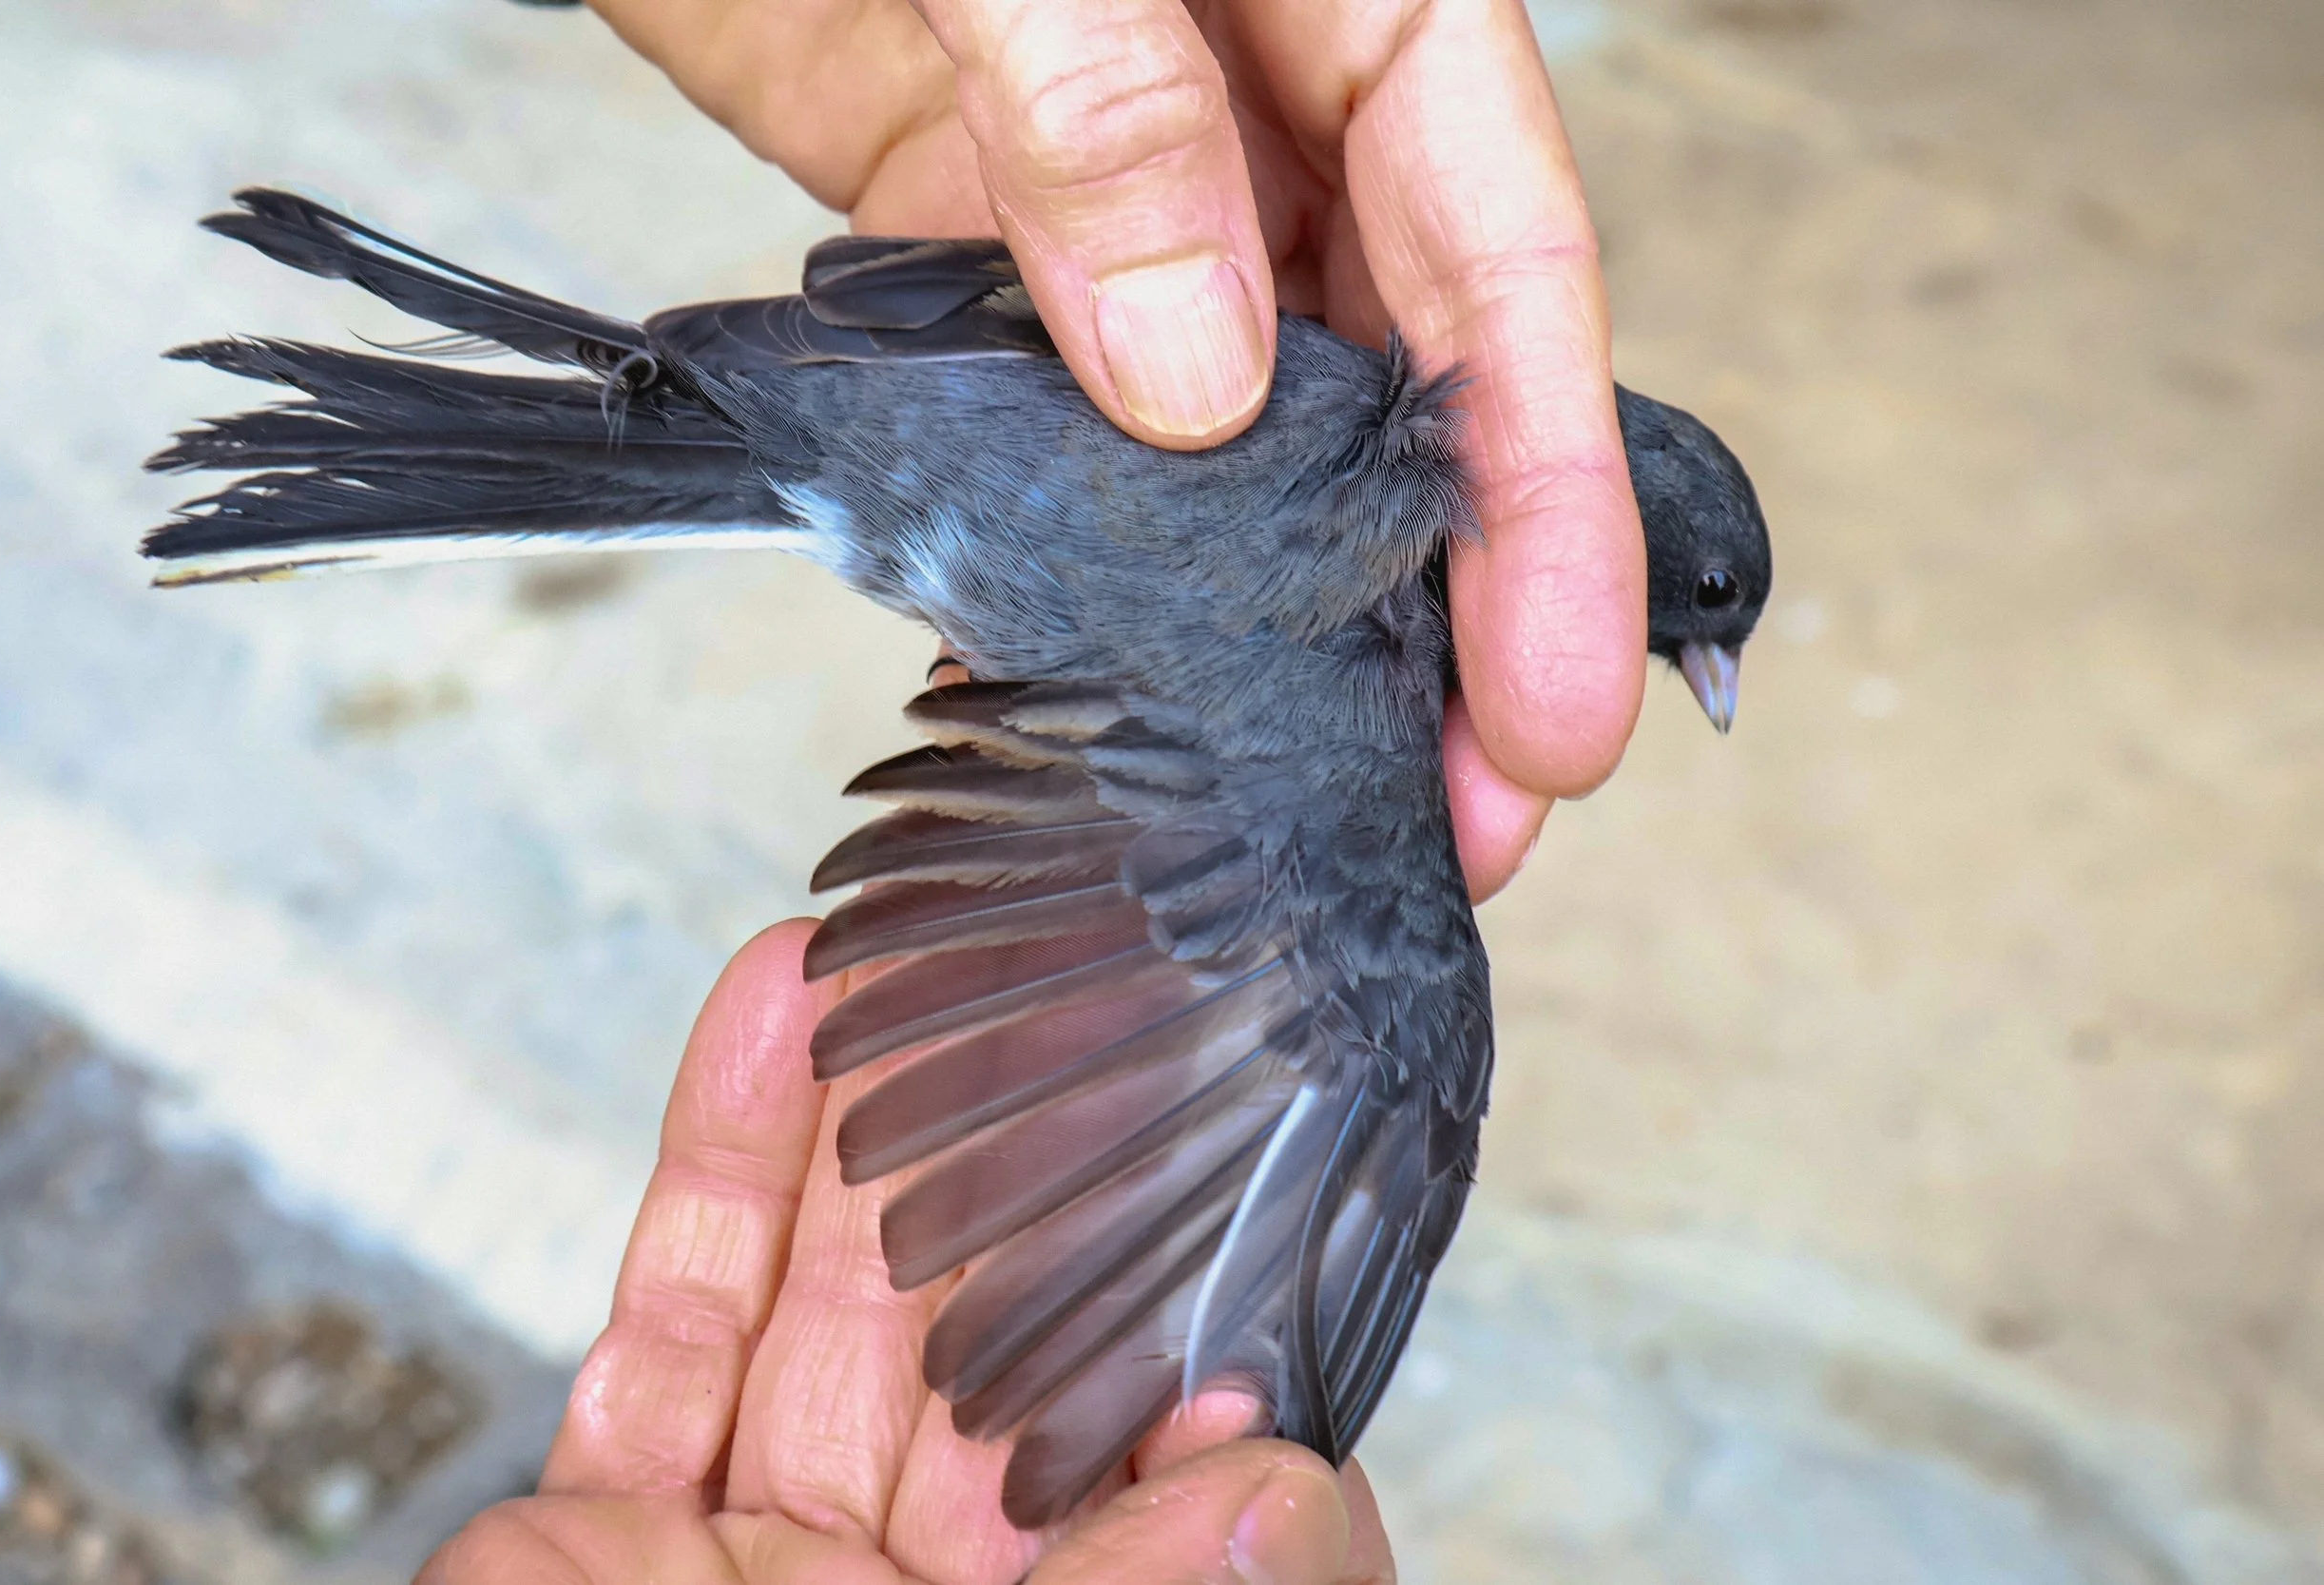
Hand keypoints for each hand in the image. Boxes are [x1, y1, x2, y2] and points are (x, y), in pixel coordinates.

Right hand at [419, 921, 1397, 1583]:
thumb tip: (1292, 1488)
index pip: (1178, 1465)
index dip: (1202, 1298)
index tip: (1238, 1133)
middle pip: (1000, 1343)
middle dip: (1024, 1154)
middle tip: (1070, 975)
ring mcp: (756, 1571)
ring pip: (834, 1304)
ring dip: (872, 1117)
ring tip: (921, 943)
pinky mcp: (598, 1547)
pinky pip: (670, 1334)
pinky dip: (722, 1168)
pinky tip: (774, 1015)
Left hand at [585, 0, 1647, 898]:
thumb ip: (1105, 100)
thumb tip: (1195, 381)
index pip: (1500, 261)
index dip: (1546, 493)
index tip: (1555, 699)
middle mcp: (1255, 105)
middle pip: (1392, 381)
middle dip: (1436, 605)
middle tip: (1463, 817)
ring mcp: (1106, 180)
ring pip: (1233, 428)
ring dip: (1271, 613)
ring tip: (1302, 798)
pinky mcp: (959, 227)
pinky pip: (1048, 415)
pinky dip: (1073, 547)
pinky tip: (1087, 681)